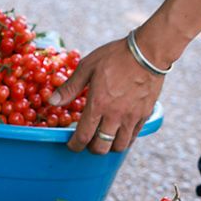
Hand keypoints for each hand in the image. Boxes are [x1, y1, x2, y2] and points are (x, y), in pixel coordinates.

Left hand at [51, 37, 163, 154]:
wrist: (148, 52)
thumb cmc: (115, 56)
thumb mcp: (88, 66)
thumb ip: (70, 87)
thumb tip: (52, 101)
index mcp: (98, 104)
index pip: (83, 136)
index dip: (75, 145)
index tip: (72, 144)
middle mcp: (115, 115)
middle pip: (101, 147)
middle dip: (91, 148)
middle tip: (88, 141)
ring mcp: (131, 117)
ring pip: (119, 146)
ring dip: (109, 147)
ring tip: (104, 139)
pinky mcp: (145, 115)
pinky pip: (134, 136)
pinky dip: (125, 139)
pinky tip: (119, 132)